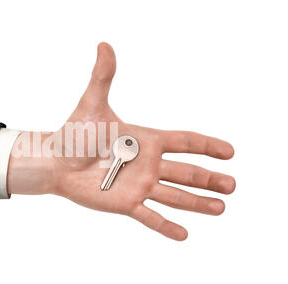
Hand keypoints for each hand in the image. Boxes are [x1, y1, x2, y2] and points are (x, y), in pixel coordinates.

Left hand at [7, 43, 235, 240]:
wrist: (55, 162)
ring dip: (197, 203)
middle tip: (232, 184)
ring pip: (174, 196)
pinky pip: (150, 217)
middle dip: (209, 178)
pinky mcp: (125, 204)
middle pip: (186, 171)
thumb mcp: (92, 104)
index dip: (207, 146)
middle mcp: (147, 164)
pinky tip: (184, 235)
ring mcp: (138, 185)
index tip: (229, 151)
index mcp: (146, 140)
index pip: (184, 142)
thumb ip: (102, 77)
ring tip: (220, 208)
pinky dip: (166, 227)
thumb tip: (104, 45)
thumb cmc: (74, 133)